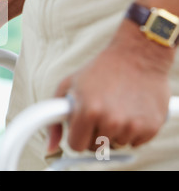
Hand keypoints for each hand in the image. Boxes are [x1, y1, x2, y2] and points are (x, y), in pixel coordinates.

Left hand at [48, 20, 173, 152]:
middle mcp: (111, 120)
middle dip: (93, 133)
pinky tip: (130, 110)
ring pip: (116, 145)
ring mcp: (133, 125)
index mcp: (88, 111)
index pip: (76, 146)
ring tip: (115, 107)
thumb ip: (53, 118)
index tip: (79, 127)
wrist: (137, 55)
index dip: (76, 136)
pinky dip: (132, 130)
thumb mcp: (67, 85)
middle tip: (98, 113)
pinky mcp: (151, 126)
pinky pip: (136, 142)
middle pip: (96, 147)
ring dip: (114, 132)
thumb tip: (50, 147)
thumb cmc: (99, 70)